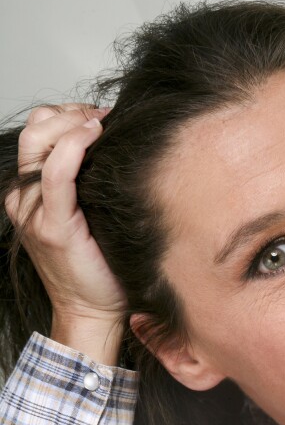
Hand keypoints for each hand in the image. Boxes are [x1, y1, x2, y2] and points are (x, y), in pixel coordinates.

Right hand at [5, 105, 127, 362]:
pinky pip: (56, 174)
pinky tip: (94, 136)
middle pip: (35, 129)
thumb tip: (118, 149)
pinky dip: (74, 147)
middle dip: (70, 112)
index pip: (38, 133)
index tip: (101, 115)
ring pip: (40, 141)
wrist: (93, 312)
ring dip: (73, 123)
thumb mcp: (93, 217)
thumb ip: (92, 185)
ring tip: (103, 126)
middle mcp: (26, 200)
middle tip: (104, 118)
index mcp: (32, 195)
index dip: (67, 114)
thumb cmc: (100, 269)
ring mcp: (34, 212)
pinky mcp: (53, 226)